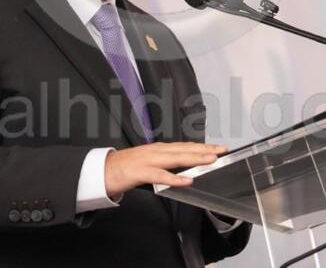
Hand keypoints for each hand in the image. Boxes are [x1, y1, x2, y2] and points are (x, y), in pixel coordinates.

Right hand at [104, 141, 227, 197]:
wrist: (102, 170)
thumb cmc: (126, 168)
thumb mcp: (149, 163)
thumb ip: (165, 164)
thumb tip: (183, 170)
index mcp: (159, 149)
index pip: (186, 146)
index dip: (203, 147)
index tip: (220, 148)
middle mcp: (156, 151)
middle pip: (185, 149)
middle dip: (205, 150)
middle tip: (223, 150)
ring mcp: (148, 160)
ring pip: (176, 158)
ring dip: (194, 158)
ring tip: (210, 160)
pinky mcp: (140, 172)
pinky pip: (160, 175)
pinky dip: (175, 178)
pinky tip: (187, 180)